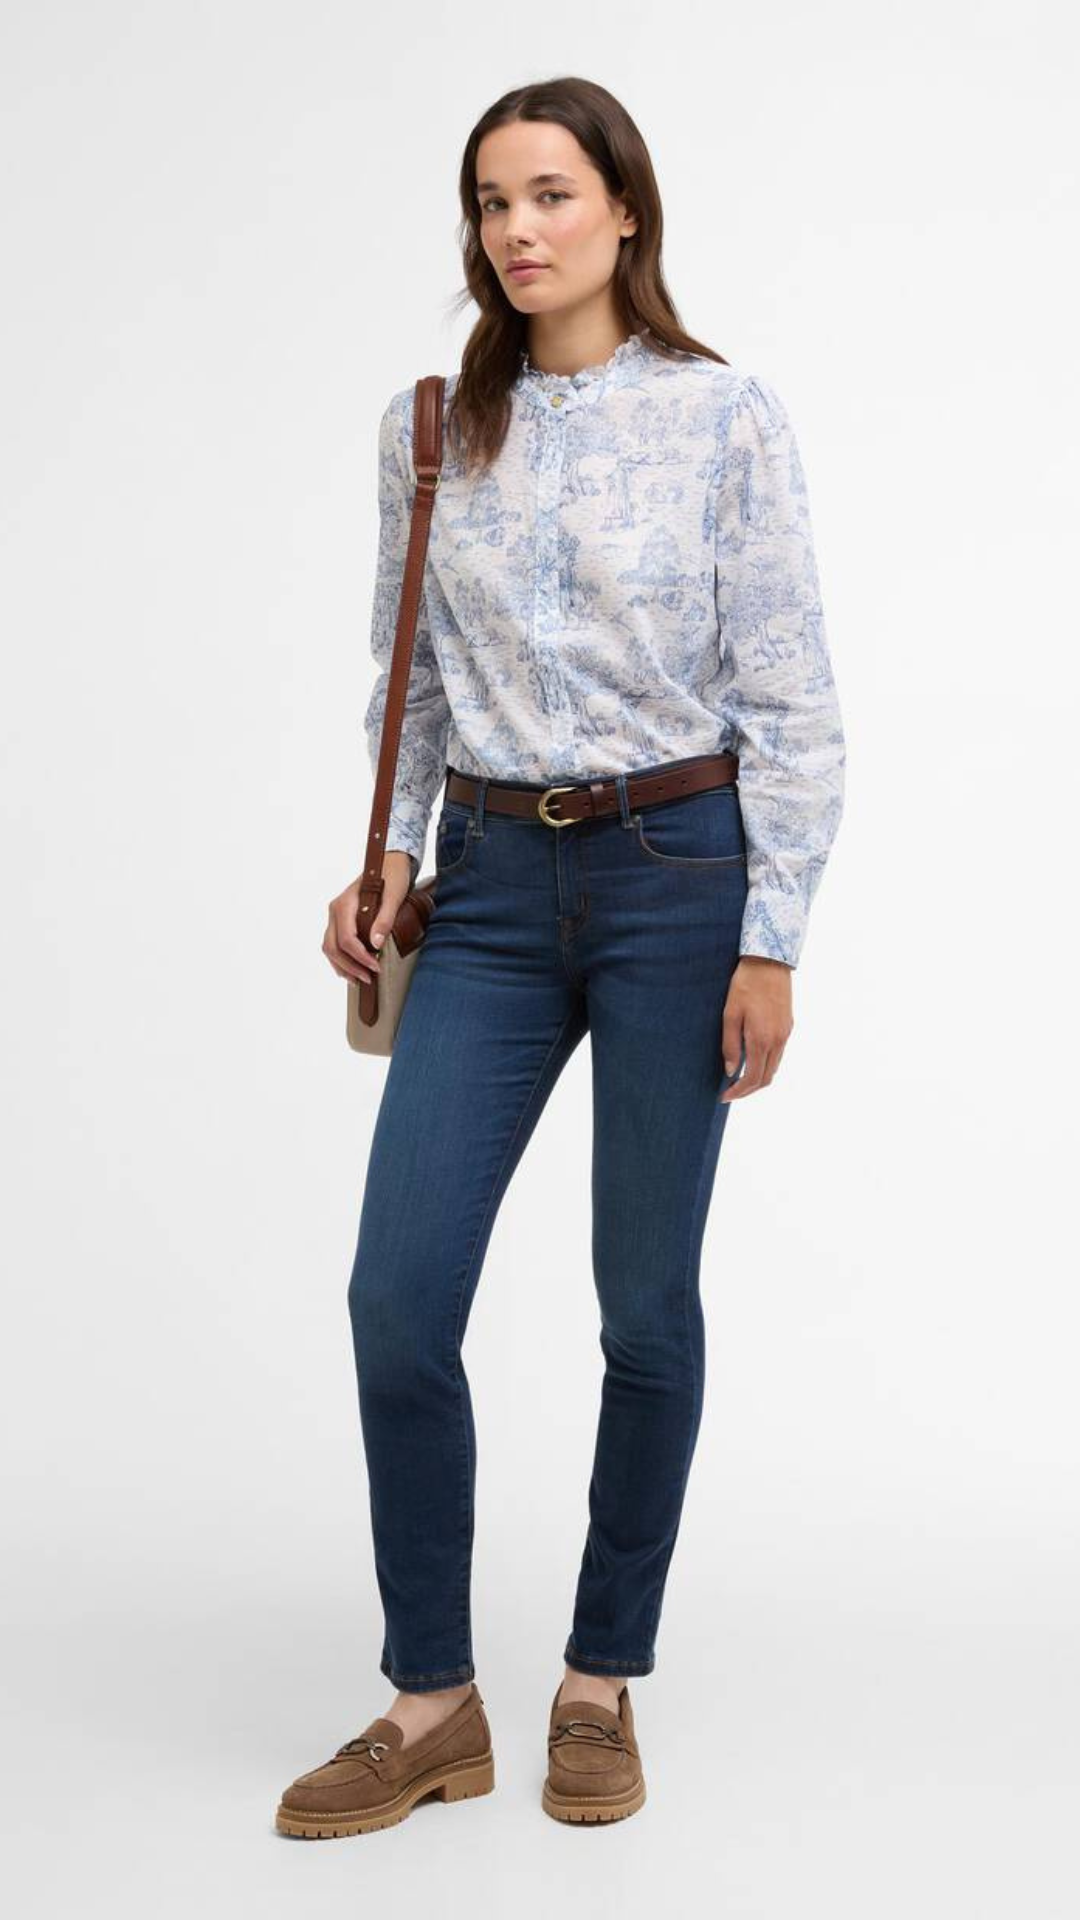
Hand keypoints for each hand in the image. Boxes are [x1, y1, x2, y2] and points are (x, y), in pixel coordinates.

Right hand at [322, 850, 414, 985]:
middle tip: (369, 979)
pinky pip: (333, 944)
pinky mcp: (340, 921)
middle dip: (350, 966)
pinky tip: (352, 970)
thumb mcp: (394, 895)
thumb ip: (384, 919)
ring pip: (329, 948)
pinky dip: (340, 960)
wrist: (389, 862)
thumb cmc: (392, 875)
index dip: (360, 957)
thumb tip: (375, 944)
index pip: (347, 939)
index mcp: (345, 904)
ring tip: (360, 980)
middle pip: (333, 947)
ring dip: (342, 966)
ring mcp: (335, 916)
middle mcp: (335, 911)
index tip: (376, 967)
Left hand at [719, 956, 793, 1100]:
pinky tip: (752, 1059)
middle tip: (731, 1092)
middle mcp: (778, 1040)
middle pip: (766, 1078)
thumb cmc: (745, 985)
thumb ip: (731, 1045)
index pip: (753, 1078)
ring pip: (774, 1067)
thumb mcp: (730, 1014)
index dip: (739, 1092)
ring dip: (758, 1077)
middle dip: (749, 1090)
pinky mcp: (788, 1026)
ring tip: (739, 1078)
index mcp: (762, 1039)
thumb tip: (731, 1071)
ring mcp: (785, 1034)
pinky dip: (766, 1064)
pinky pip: (779, 1054)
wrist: (769, 962)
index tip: (725, 1097)